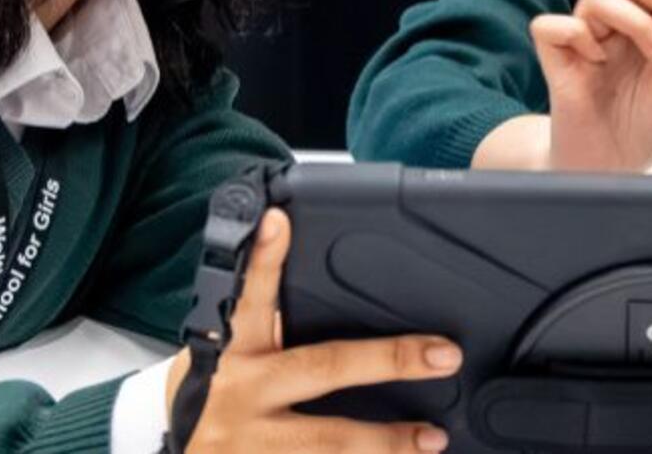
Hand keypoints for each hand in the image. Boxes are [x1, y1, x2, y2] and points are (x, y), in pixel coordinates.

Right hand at [163, 209, 460, 450]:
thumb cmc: (209, 394)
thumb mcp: (221, 353)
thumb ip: (265, 326)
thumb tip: (313, 272)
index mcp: (231, 350)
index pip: (247, 295)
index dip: (263, 258)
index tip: (278, 221)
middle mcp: (242, 392)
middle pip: (321, 368)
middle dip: (386, 360)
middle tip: (442, 355)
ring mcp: (251, 442)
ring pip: (328, 440)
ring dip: (387, 441)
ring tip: (433, 437)